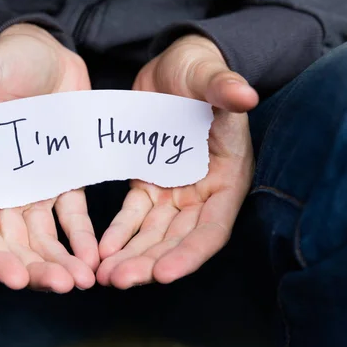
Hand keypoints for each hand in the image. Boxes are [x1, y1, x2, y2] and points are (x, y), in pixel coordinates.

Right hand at [0, 24, 97, 292]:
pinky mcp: (67, 178)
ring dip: (62, 262)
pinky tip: (96, 255)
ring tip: (84, 280)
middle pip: (17, 244)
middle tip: (64, 285)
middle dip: (37, 269)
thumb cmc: (5, 61)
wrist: (47, 53)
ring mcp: (38, 187)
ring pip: (46, 238)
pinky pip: (74, 216)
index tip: (15, 280)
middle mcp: (6, 190)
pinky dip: (83, 238)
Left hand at [97, 35, 256, 287]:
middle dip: (150, 262)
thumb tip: (246, 95)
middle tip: (118, 280)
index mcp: (227, 177)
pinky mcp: (149, 184)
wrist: (172, 66)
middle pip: (177, 240)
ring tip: (105, 276)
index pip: (211, 227)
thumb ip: (224, 87)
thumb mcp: (209, 76)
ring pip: (153, 235)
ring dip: (131, 256)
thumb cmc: (197, 69)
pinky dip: (118, 233)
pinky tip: (100, 250)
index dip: (190, 254)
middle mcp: (202, 193)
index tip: (163, 274)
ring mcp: (174, 192)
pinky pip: (133, 216)